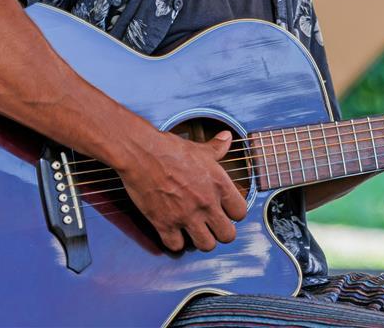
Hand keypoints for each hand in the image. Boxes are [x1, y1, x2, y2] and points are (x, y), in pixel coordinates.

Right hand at [116, 128, 247, 251]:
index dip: (234, 214)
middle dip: (221, 232)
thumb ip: (217, 148)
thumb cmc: (171, 149)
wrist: (142, 153)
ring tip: (195, 231)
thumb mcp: (200, 148)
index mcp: (219, 184)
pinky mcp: (165, 224)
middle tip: (212, 226)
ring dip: (201, 240)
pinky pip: (176, 246)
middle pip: (228, 235)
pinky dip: (175, 242)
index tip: (226, 211)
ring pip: (206, 246)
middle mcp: (207, 203)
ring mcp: (186, 216)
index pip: (240, 212)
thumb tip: (227, 137)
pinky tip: (174, 232)